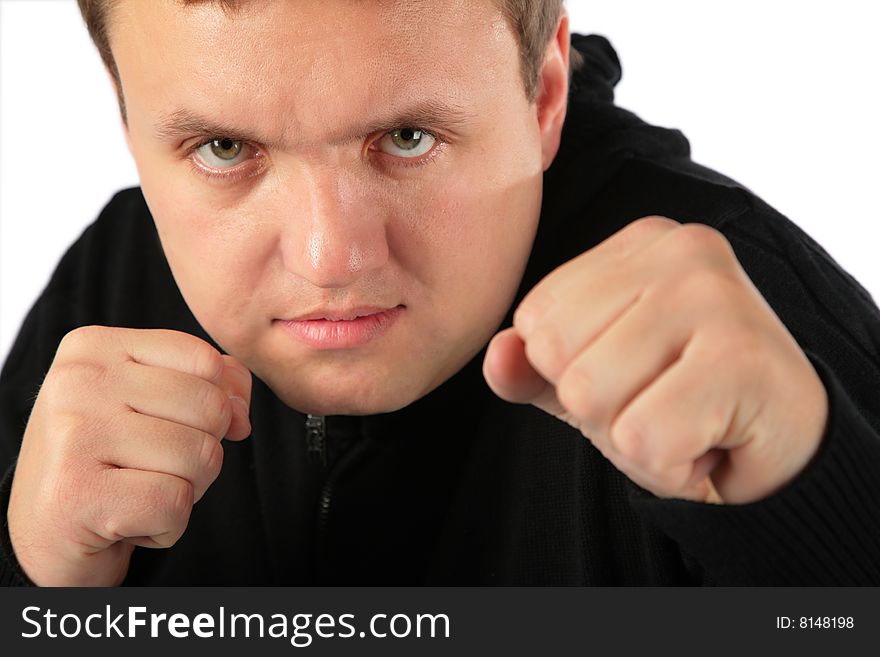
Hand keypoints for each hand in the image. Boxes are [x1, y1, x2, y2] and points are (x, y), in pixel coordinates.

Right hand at [7, 327, 251, 585]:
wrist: (45, 533)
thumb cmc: (107, 461)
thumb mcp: (153, 403)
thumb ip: (209, 383)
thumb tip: (241, 413)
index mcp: (95, 346)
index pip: (206, 360)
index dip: (218, 404)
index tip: (176, 429)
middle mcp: (79, 381)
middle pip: (211, 408)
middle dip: (204, 450)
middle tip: (155, 468)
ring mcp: (74, 435)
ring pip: (201, 456)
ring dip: (188, 490)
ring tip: (139, 492)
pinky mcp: (76, 493)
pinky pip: (175, 503)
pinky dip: (167, 526)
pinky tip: (127, 521)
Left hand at [484, 217, 827, 503]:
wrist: (782, 449)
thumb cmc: (681, 403)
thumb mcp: (590, 379)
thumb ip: (532, 366)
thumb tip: (497, 354)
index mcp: (640, 245)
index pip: (535, 320)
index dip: (569, 372)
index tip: (638, 376)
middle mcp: (681, 251)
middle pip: (556, 356)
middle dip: (598, 408)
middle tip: (662, 402)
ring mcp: (717, 296)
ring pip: (590, 397)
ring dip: (630, 439)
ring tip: (683, 419)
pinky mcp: (743, 358)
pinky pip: (641, 440)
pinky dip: (667, 465)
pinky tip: (708, 441)